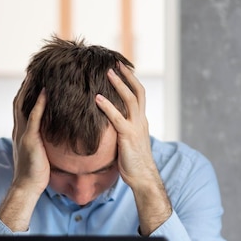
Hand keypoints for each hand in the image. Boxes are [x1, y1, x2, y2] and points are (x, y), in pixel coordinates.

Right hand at [0, 78, 50, 231]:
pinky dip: (40, 103)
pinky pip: (35, 117)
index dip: (28, 89)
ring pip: (25, 103)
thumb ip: (44, 138)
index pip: (24, 104)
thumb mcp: (40, 150)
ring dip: (31, 86)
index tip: (36, 75)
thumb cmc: (37, 171)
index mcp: (22, 129)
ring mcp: (23, 132)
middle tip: (36, 66)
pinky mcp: (30, 139)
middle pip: (21, 99)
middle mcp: (20, 127)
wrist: (28, 186)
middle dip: (27, 82)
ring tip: (39, 70)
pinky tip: (47, 91)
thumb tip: (56, 131)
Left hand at [95, 64, 155, 188]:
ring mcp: (136, 127)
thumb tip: (108, 126)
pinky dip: (107, 106)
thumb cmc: (133, 163)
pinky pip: (117, 117)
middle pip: (137, 92)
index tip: (122, 70)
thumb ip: (122, 131)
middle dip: (127, 76)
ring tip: (107, 72)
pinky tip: (97, 98)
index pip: (139, 95)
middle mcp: (141, 121)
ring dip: (119, 84)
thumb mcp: (128, 142)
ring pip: (130, 99)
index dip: (131, 81)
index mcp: (141, 121)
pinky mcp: (128, 136)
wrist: (143, 177)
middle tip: (115, 63)